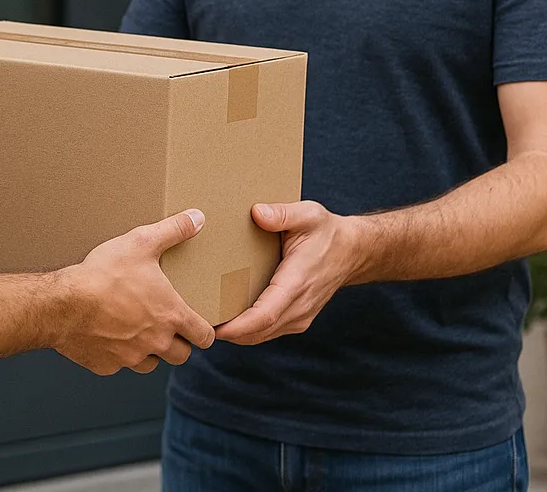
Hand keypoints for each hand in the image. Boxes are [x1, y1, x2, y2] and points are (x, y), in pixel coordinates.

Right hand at [54, 210, 215, 375]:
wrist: (64, 304)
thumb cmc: (104, 275)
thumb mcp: (141, 242)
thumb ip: (173, 230)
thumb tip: (197, 218)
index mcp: (170, 315)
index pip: (204, 336)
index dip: (205, 331)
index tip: (199, 327)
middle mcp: (155, 342)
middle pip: (181, 355)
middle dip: (178, 343)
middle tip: (166, 326)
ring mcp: (131, 358)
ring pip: (151, 364)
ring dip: (149, 351)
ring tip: (138, 330)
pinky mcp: (107, 365)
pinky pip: (120, 365)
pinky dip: (118, 354)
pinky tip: (108, 334)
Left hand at [215, 201, 363, 345]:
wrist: (352, 251)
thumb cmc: (326, 231)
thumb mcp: (308, 214)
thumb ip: (282, 213)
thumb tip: (257, 213)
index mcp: (297, 282)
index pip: (265, 315)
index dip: (238, 326)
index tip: (214, 328)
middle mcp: (299, 306)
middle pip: (258, 332)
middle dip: (228, 333)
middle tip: (194, 324)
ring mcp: (299, 316)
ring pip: (262, 335)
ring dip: (236, 334)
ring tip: (204, 321)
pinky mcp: (296, 318)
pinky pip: (268, 330)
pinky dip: (247, 330)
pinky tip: (227, 317)